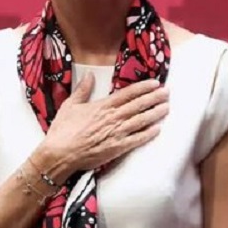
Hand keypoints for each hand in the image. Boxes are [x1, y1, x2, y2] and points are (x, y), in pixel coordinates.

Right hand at [34, 73, 168, 181]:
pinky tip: (158, 129)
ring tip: (167, 107)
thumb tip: (89, 74)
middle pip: (138, 105)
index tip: (155, 83)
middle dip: (154, 98)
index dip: (143, 87)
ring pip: (141, 121)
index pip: (128, 93)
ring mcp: (117, 133)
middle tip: (167, 92)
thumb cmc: (63, 129)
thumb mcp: (70, 105)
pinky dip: (148, 134)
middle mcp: (113, 118)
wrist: (60, 153)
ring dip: (155, 113)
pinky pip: (137, 140)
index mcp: (103, 106)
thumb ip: (82, 90)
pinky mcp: (117, 148)